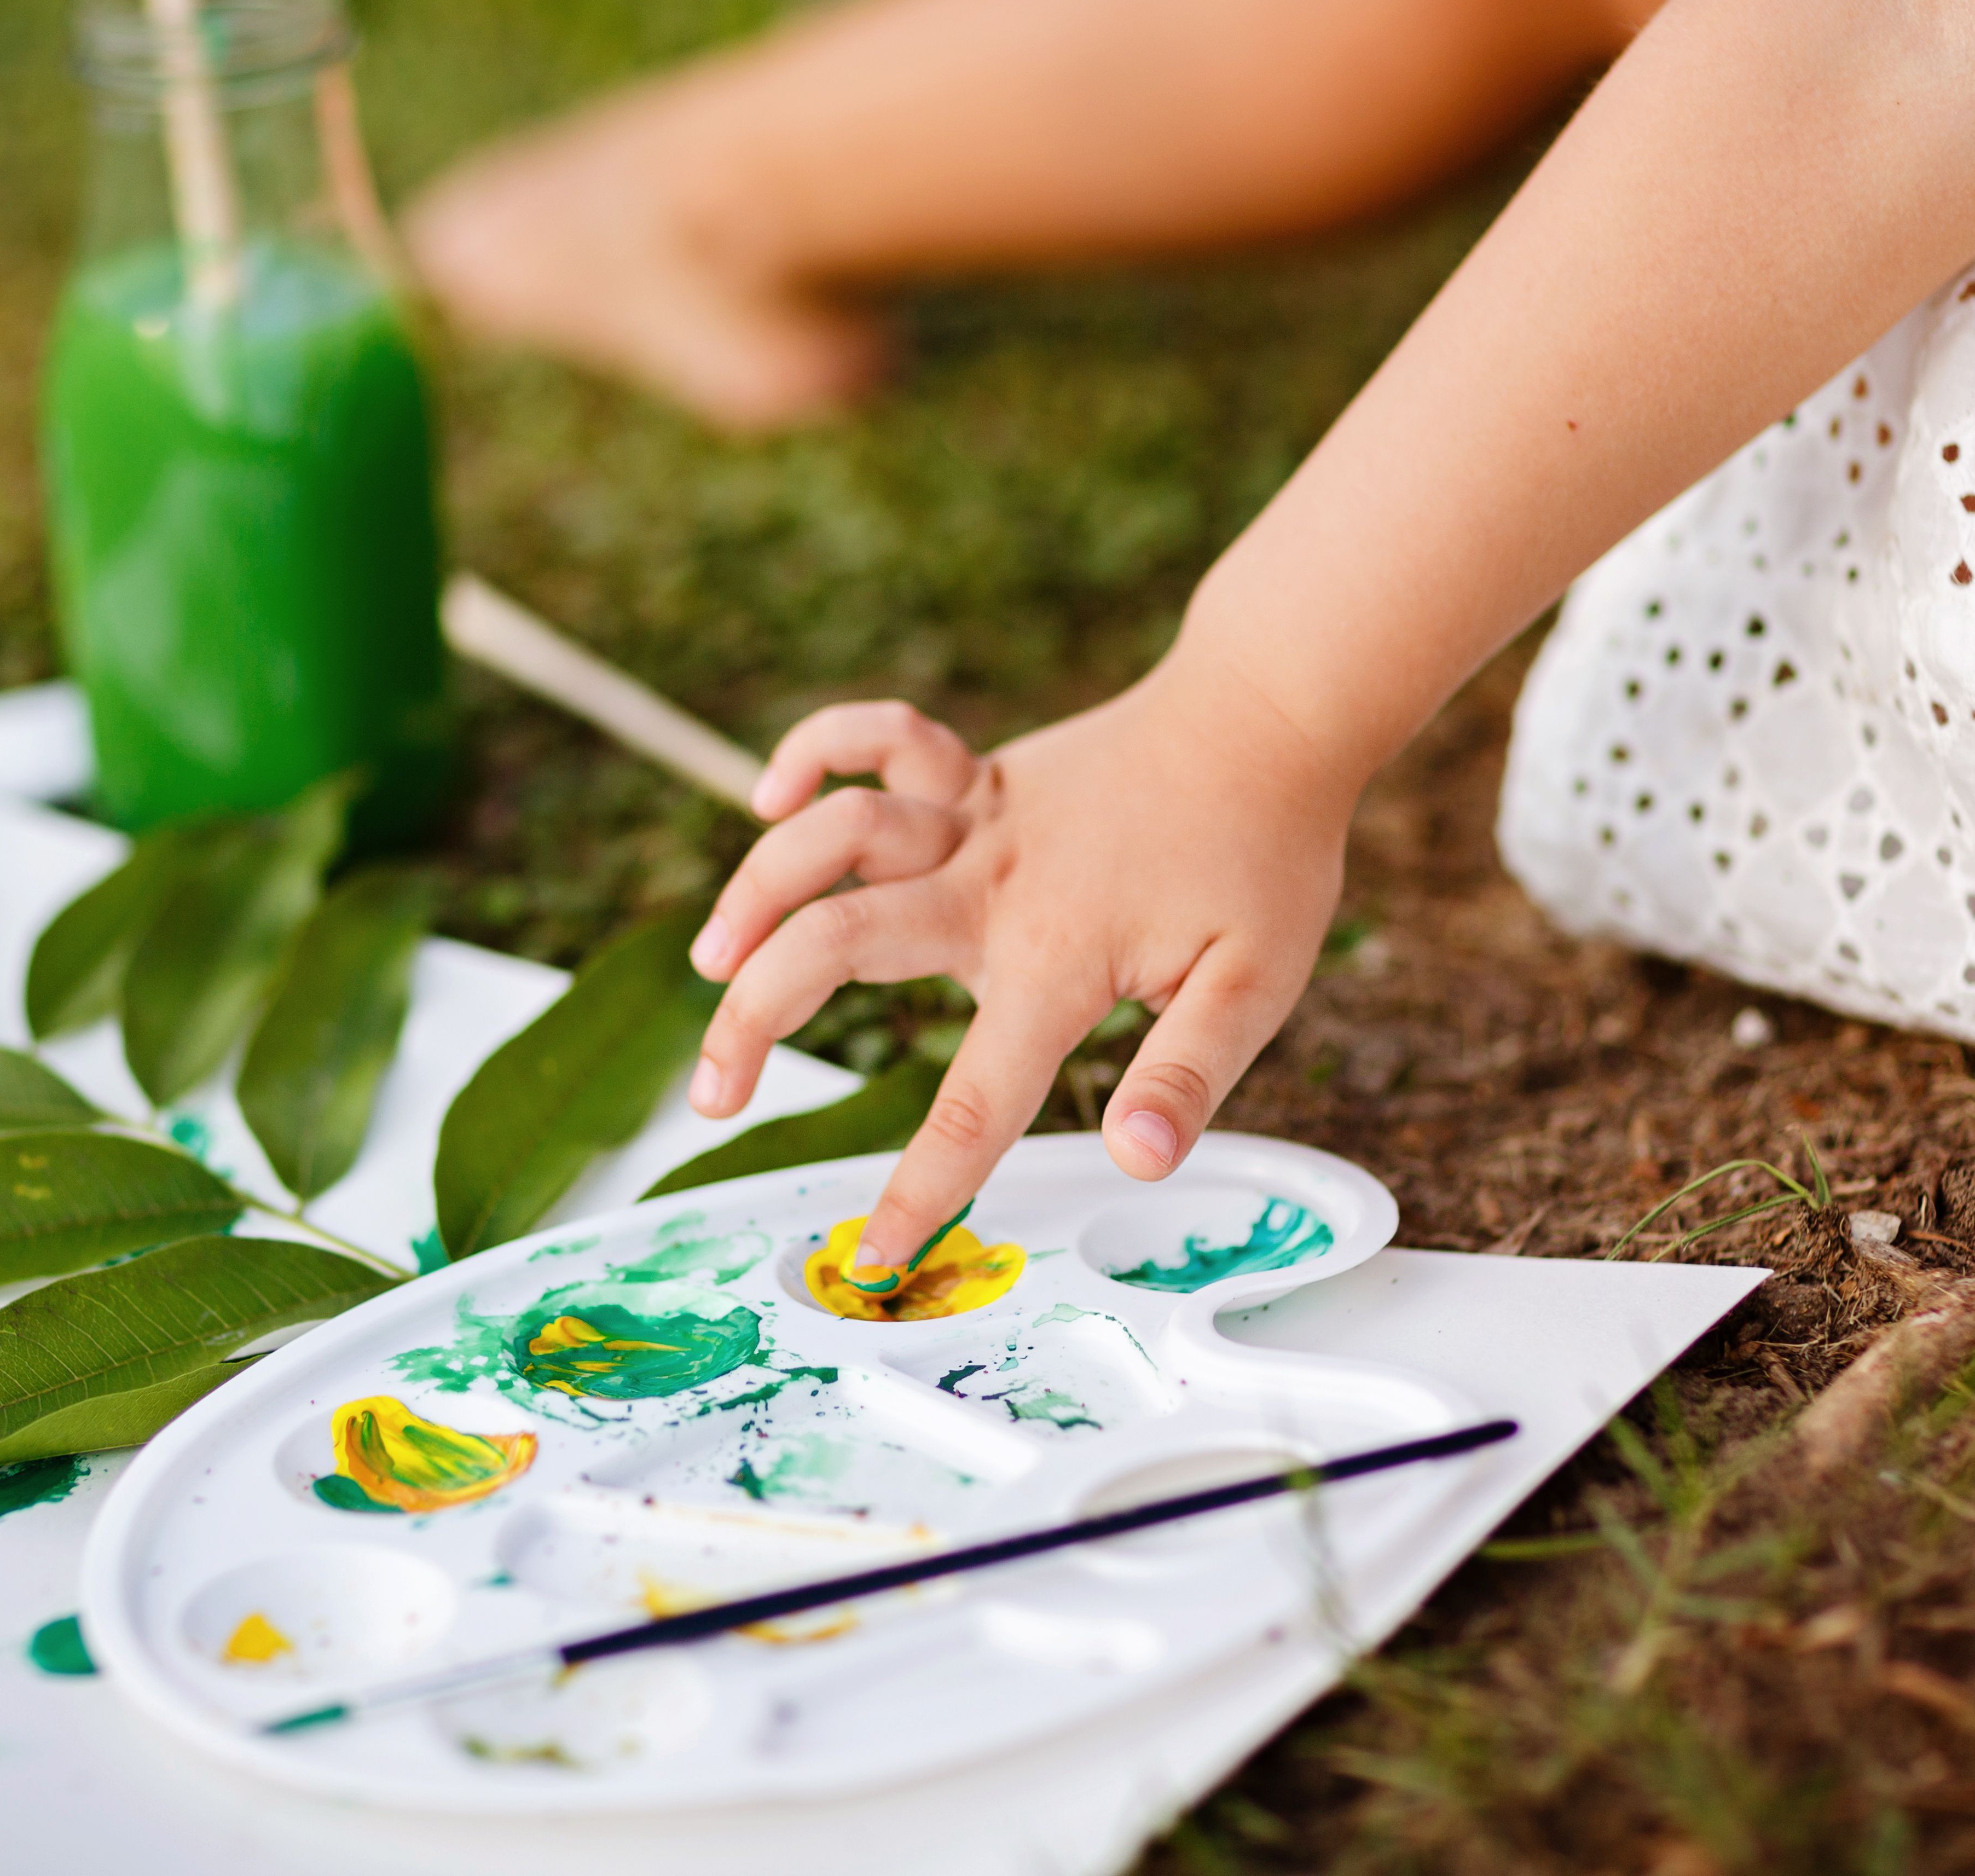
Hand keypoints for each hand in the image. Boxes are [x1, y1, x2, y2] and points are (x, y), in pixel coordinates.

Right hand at [684, 645, 1362, 1288]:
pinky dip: (817, 750)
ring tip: (709, 959)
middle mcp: (996, 883)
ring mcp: (979, 817)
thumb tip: (1139, 1159)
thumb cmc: (1263, 855)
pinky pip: (879, 737)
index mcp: (1058, 959)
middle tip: (714, 1092)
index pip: (977, 1098)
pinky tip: (772, 799)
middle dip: (758, 1016)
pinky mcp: (977, 772)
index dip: (922, 1188)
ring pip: (839, 833)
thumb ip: (1189, 1072)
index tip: (872, 1259)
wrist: (1265, 716)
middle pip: (841, 940)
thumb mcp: (1256, 981)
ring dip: (757, 888)